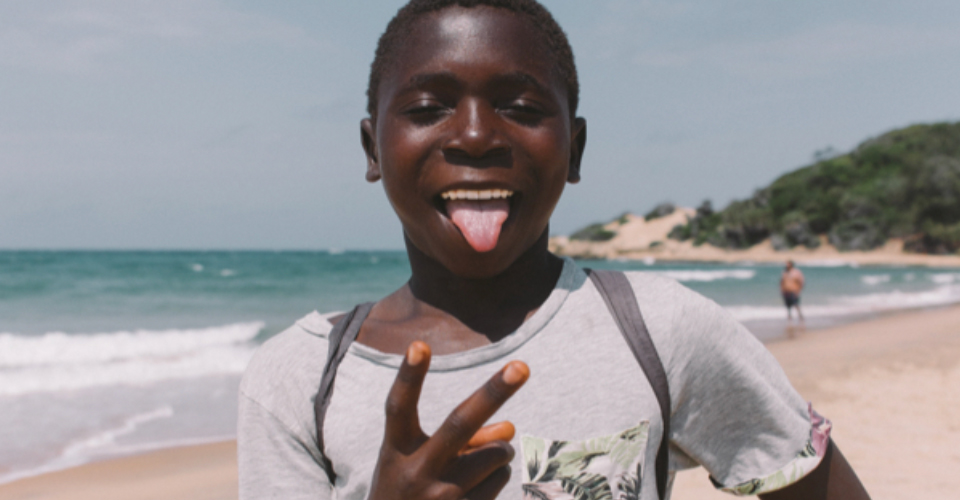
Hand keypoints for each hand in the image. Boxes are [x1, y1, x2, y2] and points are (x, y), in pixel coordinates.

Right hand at [367, 341, 528, 499]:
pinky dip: (495, 477)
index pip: (399, 407)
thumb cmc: (409, 492)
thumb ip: (463, 438)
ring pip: (496, 454)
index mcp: (396, 452)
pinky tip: (472, 491)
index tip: (419, 344)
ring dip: (498, 450)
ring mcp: (442, 499)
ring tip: (474, 465)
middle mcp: (416, 473)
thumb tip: (510, 428)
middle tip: (522, 366)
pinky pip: (500, 480)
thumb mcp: (421, 461)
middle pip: (459, 424)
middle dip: (493, 392)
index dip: (409, 377)